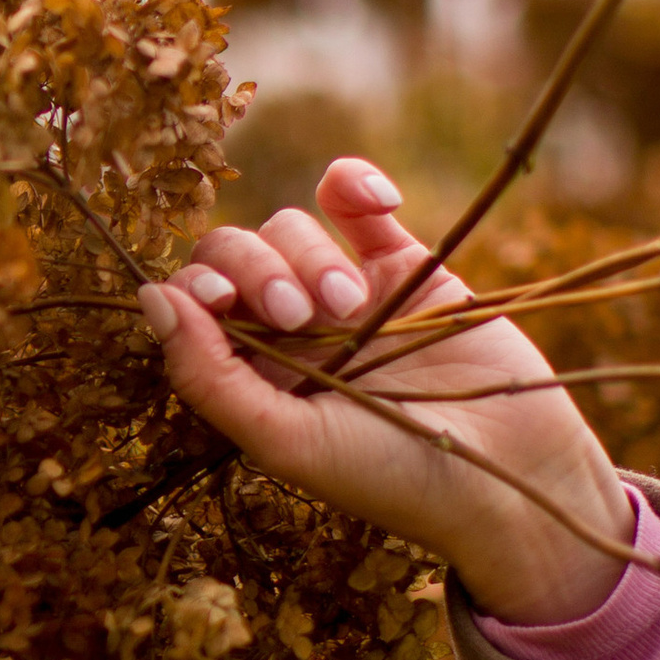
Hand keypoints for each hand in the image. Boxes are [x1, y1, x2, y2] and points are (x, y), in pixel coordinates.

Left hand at [135, 157, 633, 626]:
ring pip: (293, 228)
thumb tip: (150, 295)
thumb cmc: (389, 475)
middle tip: (301, 315)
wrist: (509, 475)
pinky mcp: (405, 265)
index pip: (194, 299)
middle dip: (259, 269)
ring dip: (312, 256)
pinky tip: (378, 202)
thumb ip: (207, 375)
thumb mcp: (283, 440)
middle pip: (236, 251)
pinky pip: (356, 202)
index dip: (199, 284)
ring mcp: (345, 291)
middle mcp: (287, 329)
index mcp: (247, 371)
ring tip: (352, 308)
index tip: (224, 300)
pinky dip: (354, 184)